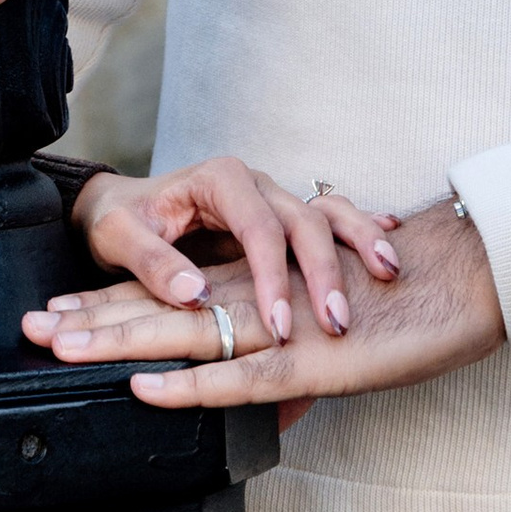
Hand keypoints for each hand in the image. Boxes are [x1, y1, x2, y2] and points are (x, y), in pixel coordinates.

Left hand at [22, 199, 505, 412]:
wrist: (460, 280)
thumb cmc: (397, 304)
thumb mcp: (329, 332)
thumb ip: (290, 362)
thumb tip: (268, 398)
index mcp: (252, 283)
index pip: (166, 294)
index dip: (108, 305)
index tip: (52, 318)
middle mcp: (252, 294)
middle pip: (156, 306)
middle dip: (89, 319)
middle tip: (27, 328)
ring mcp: (273, 323)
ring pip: (180, 330)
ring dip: (116, 341)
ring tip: (60, 350)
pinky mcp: (302, 353)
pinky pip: (234, 373)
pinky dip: (185, 383)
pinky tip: (144, 388)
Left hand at [61, 159, 399, 345]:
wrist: (124, 206)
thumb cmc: (121, 221)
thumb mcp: (123, 237)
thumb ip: (155, 264)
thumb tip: (194, 295)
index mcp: (219, 181)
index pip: (258, 229)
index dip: (272, 278)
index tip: (278, 330)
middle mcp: (254, 186)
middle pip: (304, 223)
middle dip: (325, 272)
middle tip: (338, 324)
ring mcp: (275, 201)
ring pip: (327, 219)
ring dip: (358, 247)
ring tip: (388, 275)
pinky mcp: (285, 223)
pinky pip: (332, 223)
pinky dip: (362, 236)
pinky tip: (388, 254)